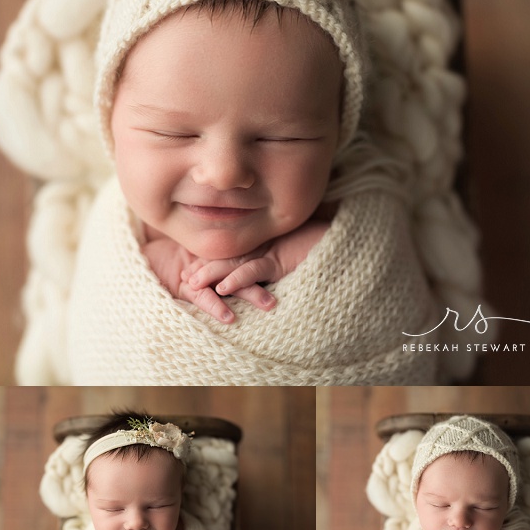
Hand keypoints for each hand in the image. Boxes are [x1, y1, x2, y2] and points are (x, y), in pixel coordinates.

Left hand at [180, 221, 329, 321]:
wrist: (346, 241)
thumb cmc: (322, 246)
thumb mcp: (296, 258)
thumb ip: (280, 262)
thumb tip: (268, 279)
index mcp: (265, 248)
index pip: (232, 257)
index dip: (211, 263)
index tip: (190, 271)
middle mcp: (264, 249)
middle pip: (227, 258)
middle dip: (204, 268)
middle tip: (184, 278)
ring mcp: (271, 253)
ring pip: (234, 264)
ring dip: (212, 275)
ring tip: (192, 284)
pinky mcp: (280, 260)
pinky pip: (255, 271)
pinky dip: (238, 279)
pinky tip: (222, 289)